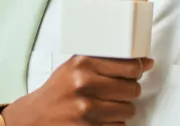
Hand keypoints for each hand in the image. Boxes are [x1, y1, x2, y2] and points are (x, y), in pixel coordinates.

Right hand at [1, 55, 153, 125]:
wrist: (32, 117)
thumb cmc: (59, 90)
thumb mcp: (76, 66)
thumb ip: (108, 60)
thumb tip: (147, 62)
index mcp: (83, 64)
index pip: (131, 66)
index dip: (137, 71)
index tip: (135, 73)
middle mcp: (84, 84)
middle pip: (133, 89)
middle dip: (128, 92)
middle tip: (115, 92)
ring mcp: (85, 109)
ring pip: (129, 110)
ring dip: (122, 110)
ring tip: (105, 105)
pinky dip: (114, 123)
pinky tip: (100, 118)